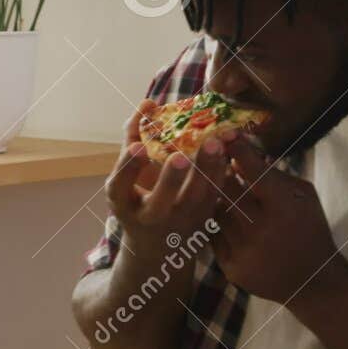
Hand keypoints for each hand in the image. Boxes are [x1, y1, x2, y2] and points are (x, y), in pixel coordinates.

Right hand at [105, 99, 232, 259]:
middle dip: (170, 180)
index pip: (120, 186)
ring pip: (195, 199)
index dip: (128, 167)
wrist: (157, 245)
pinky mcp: (202, 220)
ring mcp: (178, 222)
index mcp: (124, 203)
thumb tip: (148, 103)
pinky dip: (222, 173)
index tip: (138, 147)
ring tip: (215, 143)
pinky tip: (227, 150)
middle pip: (160, 202)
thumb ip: (134, 137)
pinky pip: (214, 197)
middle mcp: (150, 217)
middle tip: (180, 157)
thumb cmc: (138, 198)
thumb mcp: (127, 175)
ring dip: (207, 171)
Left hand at [212, 135, 347, 306]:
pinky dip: (218, 226)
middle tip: (221, 164)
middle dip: (222, 173)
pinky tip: (227, 221)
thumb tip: (243, 153)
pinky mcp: (232, 268)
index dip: (238, 150)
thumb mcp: (304, 197)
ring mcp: (244, 251)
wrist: (312, 281)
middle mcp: (261, 229)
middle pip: (227, 189)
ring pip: (216, 212)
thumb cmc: (309, 230)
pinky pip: (214, 236)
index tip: (228, 137)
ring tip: (226, 194)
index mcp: (283, 207)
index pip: (253, 170)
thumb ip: (275, 174)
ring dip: (218, 200)